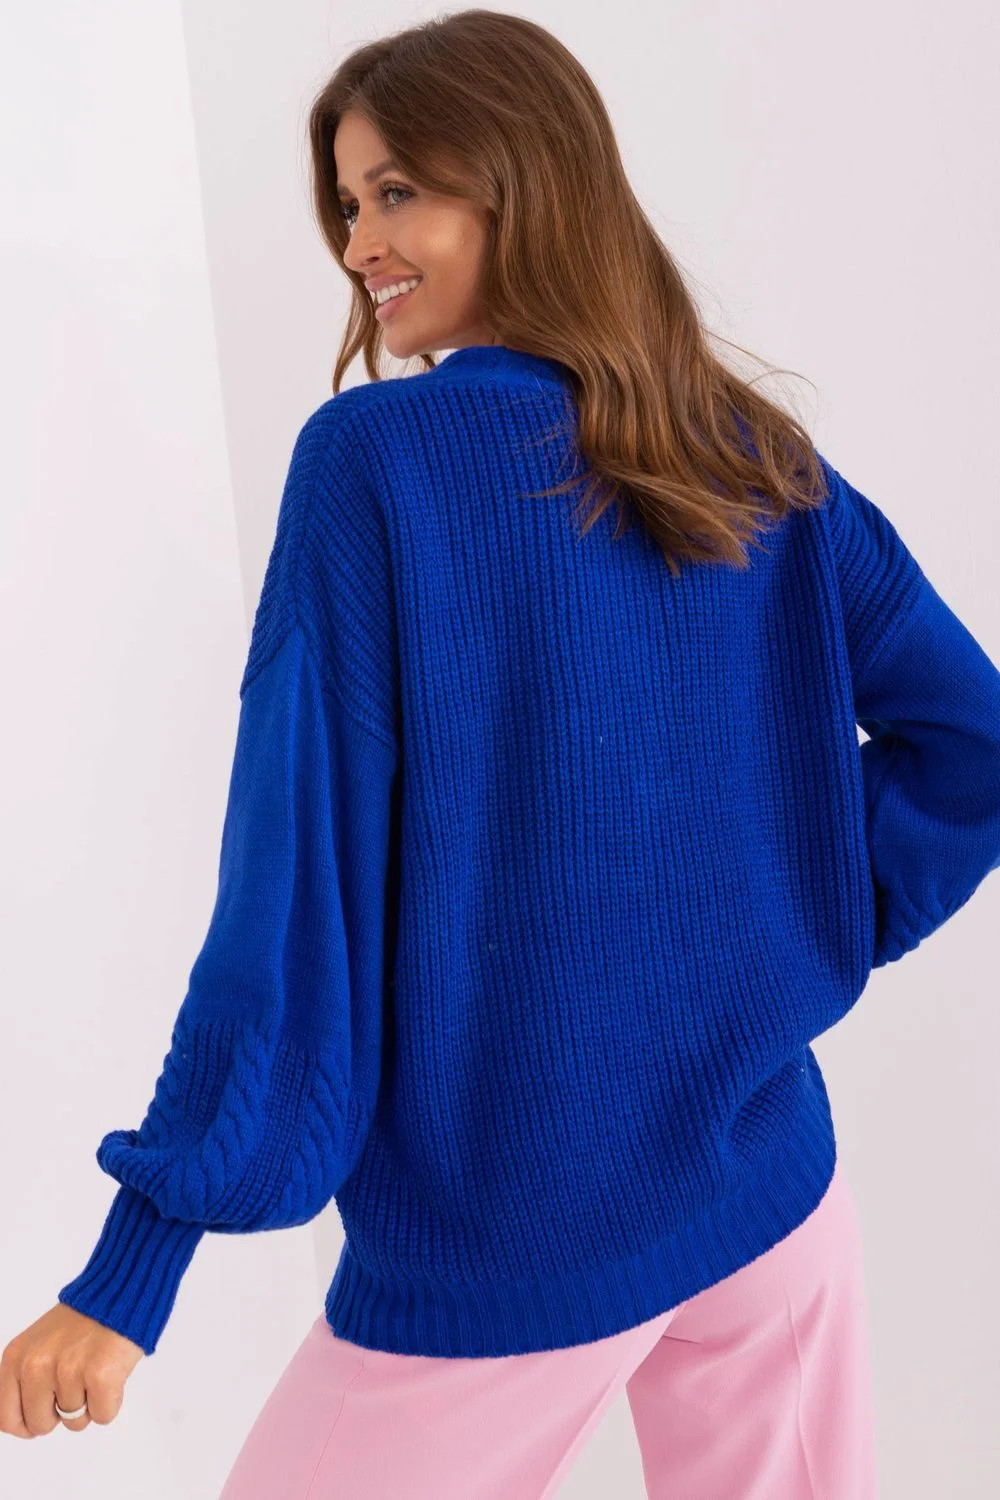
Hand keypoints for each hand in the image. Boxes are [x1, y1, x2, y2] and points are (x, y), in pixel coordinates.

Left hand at [1, 1303, 144, 1438]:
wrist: (119, 1293)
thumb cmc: (83, 1320)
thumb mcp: (37, 1344)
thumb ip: (24, 1380)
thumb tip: (22, 1423)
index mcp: (16, 1358)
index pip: (6, 1419)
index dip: (29, 1423)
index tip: (46, 1411)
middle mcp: (36, 1365)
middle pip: (41, 1425)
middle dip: (61, 1412)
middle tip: (76, 1379)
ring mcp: (68, 1370)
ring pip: (75, 1422)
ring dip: (89, 1402)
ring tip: (94, 1368)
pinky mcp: (100, 1375)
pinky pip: (102, 1415)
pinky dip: (111, 1400)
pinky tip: (111, 1372)